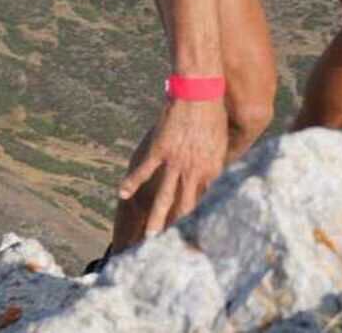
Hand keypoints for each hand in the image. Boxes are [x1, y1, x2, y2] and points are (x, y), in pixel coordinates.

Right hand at [118, 98, 227, 238]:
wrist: (200, 91)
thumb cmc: (214, 115)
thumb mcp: (221, 143)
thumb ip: (216, 165)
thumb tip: (220, 180)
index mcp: (211, 171)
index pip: (206, 205)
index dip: (201, 225)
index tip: (196, 242)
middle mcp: (194, 170)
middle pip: (184, 207)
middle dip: (178, 230)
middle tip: (171, 251)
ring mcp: (176, 161)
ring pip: (164, 196)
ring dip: (155, 219)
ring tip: (148, 238)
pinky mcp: (160, 148)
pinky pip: (144, 170)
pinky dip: (131, 183)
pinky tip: (120, 194)